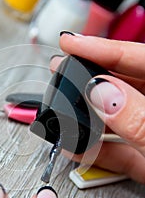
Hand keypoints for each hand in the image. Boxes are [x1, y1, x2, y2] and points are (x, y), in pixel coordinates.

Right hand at [50, 33, 144, 182]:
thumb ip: (137, 119)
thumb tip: (100, 92)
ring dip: (85, 115)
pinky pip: (118, 152)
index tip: (71, 44)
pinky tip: (74, 147)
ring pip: (117, 119)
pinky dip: (95, 151)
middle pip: (124, 85)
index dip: (102, 49)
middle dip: (88, 76)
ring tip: (60, 106)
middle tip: (61, 68)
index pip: (139, 59)